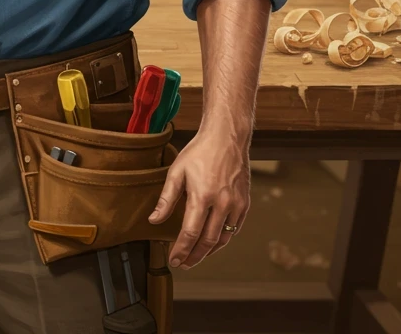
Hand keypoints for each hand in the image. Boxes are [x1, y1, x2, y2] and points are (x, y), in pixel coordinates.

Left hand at [148, 128, 250, 269]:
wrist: (227, 137)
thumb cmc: (200, 152)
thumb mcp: (177, 172)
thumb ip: (166, 199)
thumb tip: (154, 220)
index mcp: (202, 196)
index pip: (190, 233)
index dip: (181, 250)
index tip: (174, 260)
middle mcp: (222, 203)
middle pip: (207, 241)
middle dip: (194, 256)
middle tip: (184, 264)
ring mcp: (236, 204)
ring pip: (223, 238)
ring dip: (209, 252)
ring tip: (196, 257)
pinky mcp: (245, 203)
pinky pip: (234, 229)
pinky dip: (223, 240)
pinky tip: (213, 243)